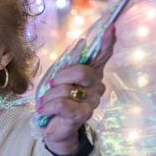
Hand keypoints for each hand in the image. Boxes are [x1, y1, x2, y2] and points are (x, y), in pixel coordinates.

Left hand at [36, 26, 114, 155]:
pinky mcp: (83, 115)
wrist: (53, 128)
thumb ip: (70, 63)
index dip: (107, 42)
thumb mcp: (59, 79)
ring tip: (48, 103)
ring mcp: (92, 102)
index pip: (102, 55)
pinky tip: (45, 110)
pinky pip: (62, 104)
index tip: (110, 27)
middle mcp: (97, 86)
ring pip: (67, 89)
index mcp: (91, 74)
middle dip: (60, 77)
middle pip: (82, 71)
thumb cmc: (56, 100)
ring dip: (50, 96)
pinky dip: (49, 106)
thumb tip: (83, 43)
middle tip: (52, 86)